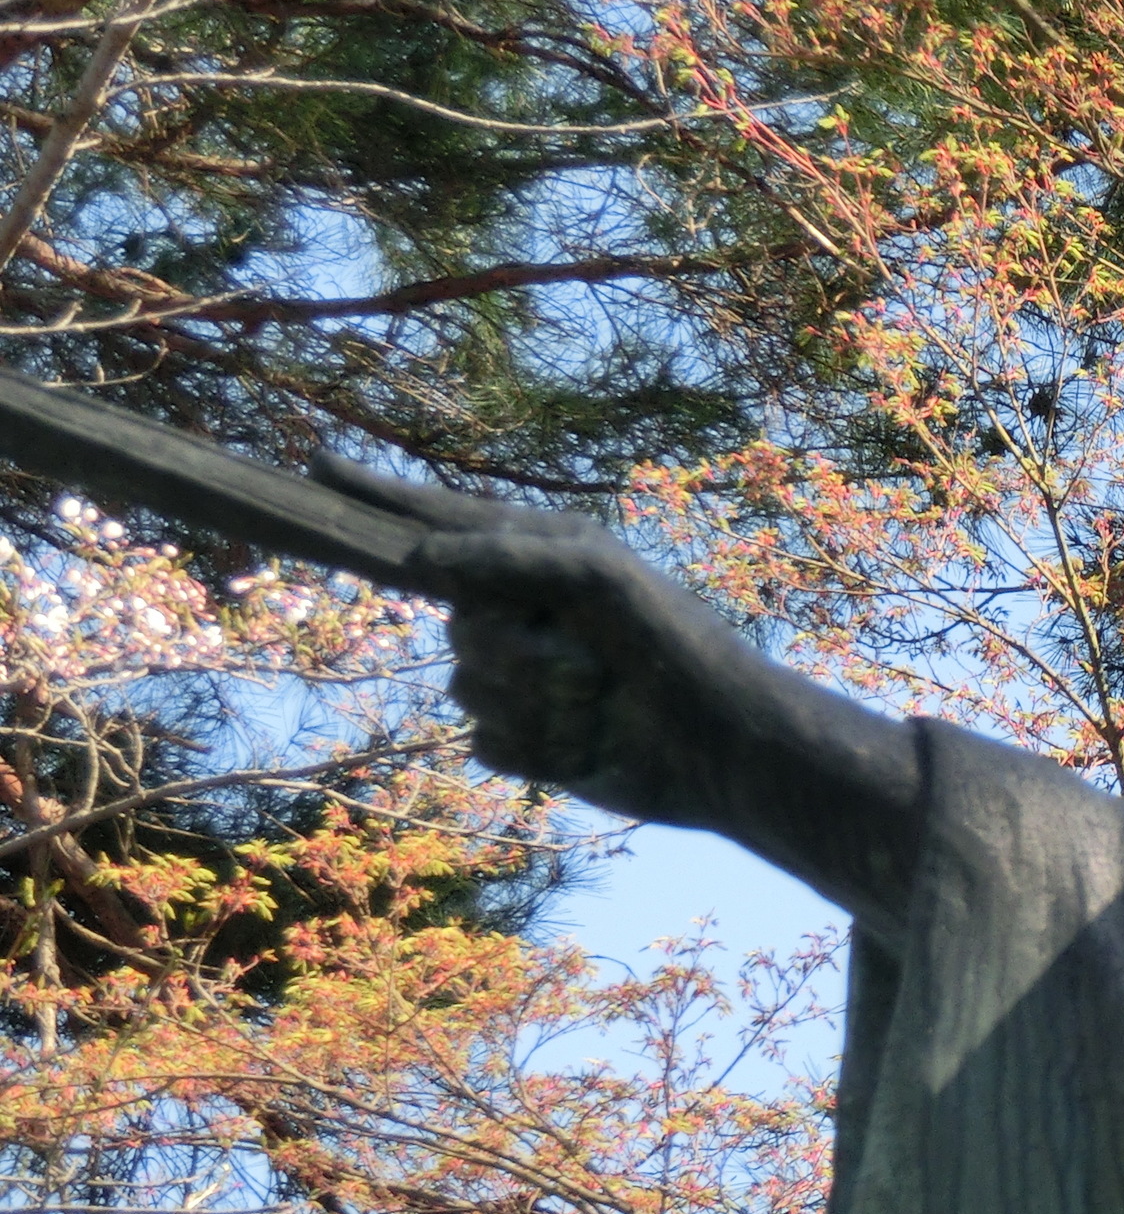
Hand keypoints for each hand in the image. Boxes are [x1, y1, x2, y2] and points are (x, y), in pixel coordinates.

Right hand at [312, 459, 920, 922]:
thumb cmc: (672, 645)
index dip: (380, 496)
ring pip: (469, 687)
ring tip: (600, 700)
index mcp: (544, 557)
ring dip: (535, 700)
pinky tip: (586, 744)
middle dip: (517, 649)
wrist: (718, 744)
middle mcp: (527, 611)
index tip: (316, 466)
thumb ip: (509, 555)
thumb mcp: (596, 578)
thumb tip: (424, 556)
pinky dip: (535, 748)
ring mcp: (525, 679)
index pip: (443, 518)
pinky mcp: (532, 740)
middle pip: (456, 623)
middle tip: (592, 662)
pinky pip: (487, 742)